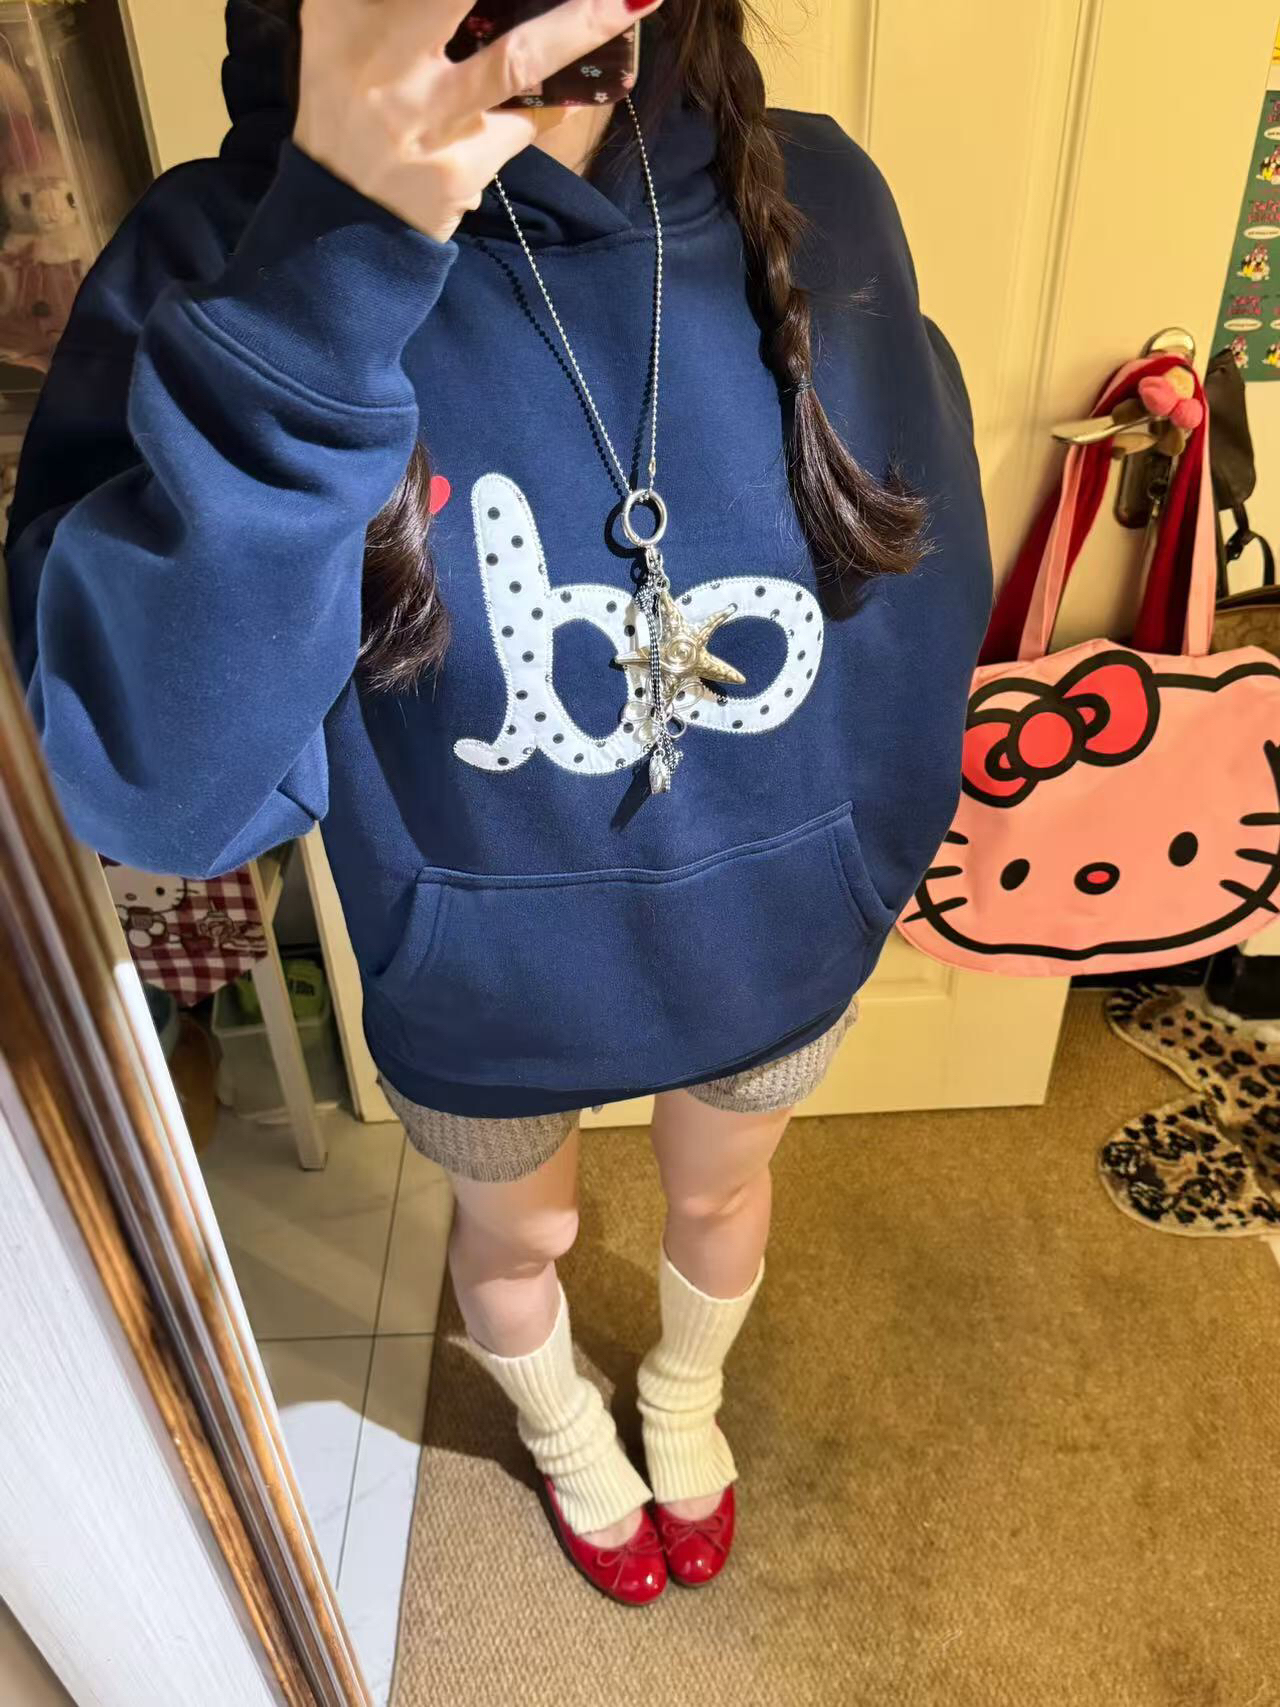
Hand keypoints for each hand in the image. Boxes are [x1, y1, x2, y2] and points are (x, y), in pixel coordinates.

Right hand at [295, 0, 662, 243]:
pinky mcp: (456, 170)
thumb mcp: (340, 41)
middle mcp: (379, 60)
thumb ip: (394, 8)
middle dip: (560, 5)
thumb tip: (480, 3)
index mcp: (340, 15)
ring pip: (518, 58)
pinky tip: (569, 94)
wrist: (335, 228)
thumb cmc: (347, 115)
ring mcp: (423, 119)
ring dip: (585, 24)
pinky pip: (522, 124)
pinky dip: (550, 105)